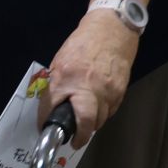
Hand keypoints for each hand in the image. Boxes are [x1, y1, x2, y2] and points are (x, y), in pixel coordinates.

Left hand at [37, 10, 138, 148]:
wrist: (112, 28)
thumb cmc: (82, 43)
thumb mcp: (61, 61)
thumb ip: (57, 84)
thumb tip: (52, 106)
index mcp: (66, 78)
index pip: (53, 108)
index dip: (48, 122)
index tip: (47, 129)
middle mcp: (88, 87)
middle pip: (86, 124)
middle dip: (81, 135)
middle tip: (75, 139)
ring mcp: (107, 91)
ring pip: (100, 120)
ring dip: (92, 123)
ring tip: (85, 119)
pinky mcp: (120, 92)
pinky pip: (110, 111)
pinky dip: (103, 113)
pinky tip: (98, 105)